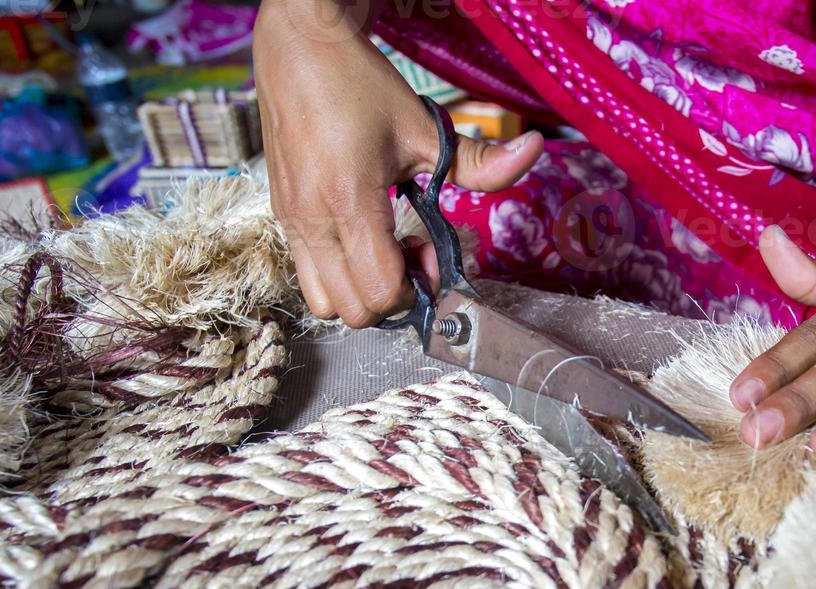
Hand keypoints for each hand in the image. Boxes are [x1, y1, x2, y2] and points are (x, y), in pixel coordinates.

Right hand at [254, 0, 541, 326]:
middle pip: (355, 311)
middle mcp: (311, 219)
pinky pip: (308, 277)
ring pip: (325, 304)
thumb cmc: (358, 86)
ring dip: (361, 289)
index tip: (428, 248)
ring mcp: (290, 221)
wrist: (299, 49)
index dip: (414, 286)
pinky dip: (340, 274)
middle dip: (392, 294)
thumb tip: (533, 151)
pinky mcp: (282, 217)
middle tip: (410, 252)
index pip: (380, 290)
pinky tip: (361, 235)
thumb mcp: (426, 127)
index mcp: (347, 200)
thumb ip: (481, 159)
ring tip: (381, 248)